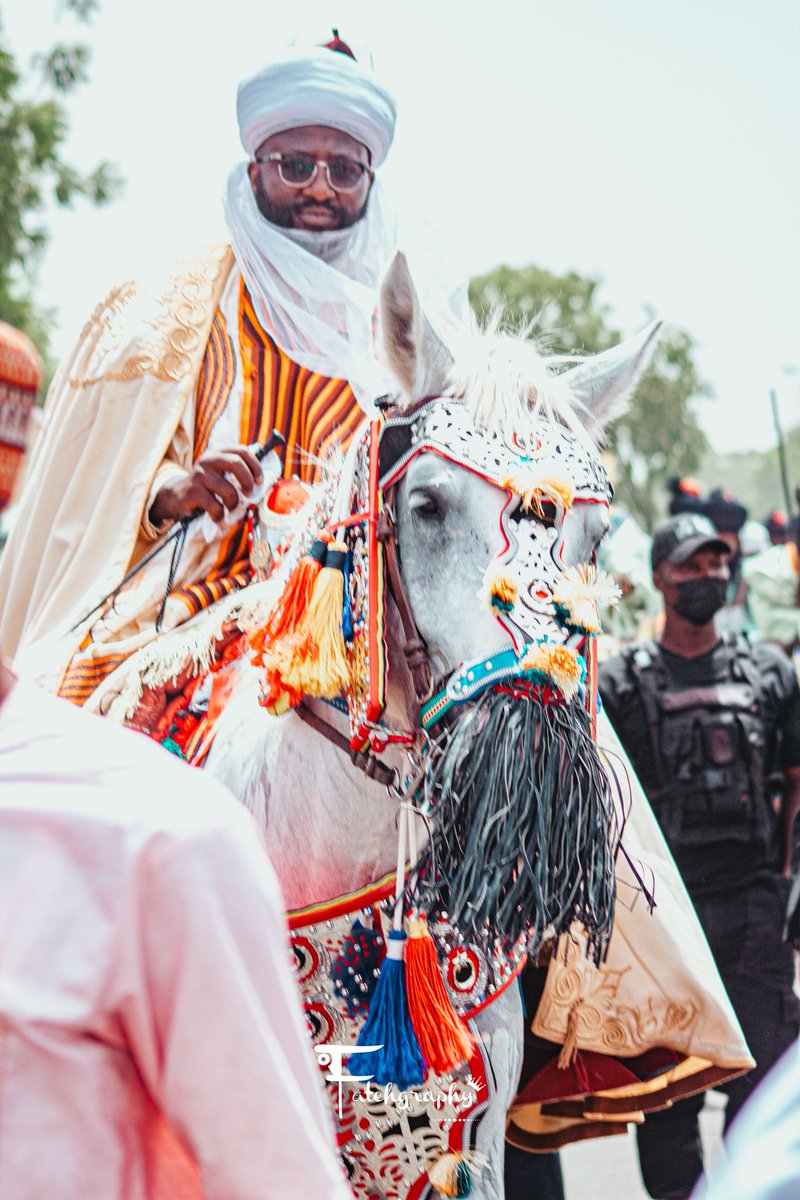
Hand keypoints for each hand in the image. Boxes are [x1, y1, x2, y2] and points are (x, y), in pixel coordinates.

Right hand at [149, 447, 263, 525]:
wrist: (177, 497)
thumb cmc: (207, 487)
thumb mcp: (221, 474)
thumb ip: (238, 473)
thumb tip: (264, 481)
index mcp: (218, 452)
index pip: (242, 451)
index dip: (255, 466)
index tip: (260, 481)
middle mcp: (208, 459)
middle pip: (236, 463)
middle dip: (248, 481)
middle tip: (250, 494)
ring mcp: (199, 475)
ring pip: (229, 490)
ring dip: (234, 504)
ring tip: (229, 507)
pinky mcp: (192, 491)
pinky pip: (215, 506)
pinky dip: (220, 516)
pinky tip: (216, 516)